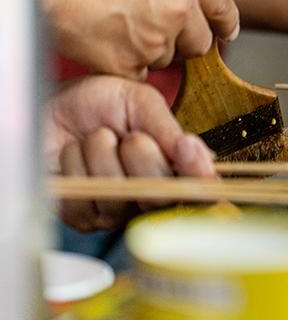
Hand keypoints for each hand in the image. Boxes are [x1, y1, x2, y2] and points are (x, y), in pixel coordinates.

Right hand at [42, 0, 240, 78]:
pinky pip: (139, 74)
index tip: (224, 31)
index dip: (225, 23)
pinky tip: (106, 45)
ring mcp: (156, 38)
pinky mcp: (129, 63)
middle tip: (157, 32)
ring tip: (118, 28)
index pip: (223, 6)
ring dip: (151, 51)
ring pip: (167, 59)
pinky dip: (126, 66)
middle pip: (200, 42)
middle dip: (184, 41)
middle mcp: (181, 7)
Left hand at [45, 76, 216, 231]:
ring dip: (103, 154)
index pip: (202, 189)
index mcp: (174, 168)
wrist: (53, 104)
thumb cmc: (100, 103)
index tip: (185, 148)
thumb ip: (169, 129)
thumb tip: (195, 151)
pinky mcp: (80, 217)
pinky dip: (75, 165)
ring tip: (97, 137)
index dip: (199, 175)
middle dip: (142, 156)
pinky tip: (77, 154)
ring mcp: (116, 211)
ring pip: (118, 197)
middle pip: (161, 195)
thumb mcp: (142, 102)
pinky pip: (82, 201)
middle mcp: (150, 195)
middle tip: (129, 135)